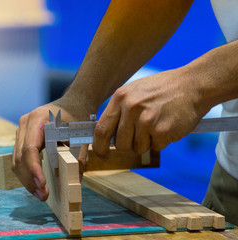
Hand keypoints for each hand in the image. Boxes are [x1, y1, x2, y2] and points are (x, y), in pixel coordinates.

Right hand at [12, 103, 84, 200]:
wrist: (74, 102)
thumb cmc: (78, 115)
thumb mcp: (81, 134)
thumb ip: (78, 157)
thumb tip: (74, 181)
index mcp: (37, 119)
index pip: (30, 148)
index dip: (34, 169)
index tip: (42, 185)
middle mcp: (25, 124)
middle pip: (20, 157)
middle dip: (30, 179)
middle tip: (43, 196)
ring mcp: (21, 130)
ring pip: (16, 160)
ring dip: (27, 179)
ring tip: (41, 194)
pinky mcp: (23, 138)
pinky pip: (19, 158)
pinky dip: (27, 173)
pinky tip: (37, 184)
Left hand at [93, 68, 208, 157]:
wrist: (193, 84)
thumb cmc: (162, 89)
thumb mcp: (134, 92)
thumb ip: (120, 111)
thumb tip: (107, 136)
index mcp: (120, 97)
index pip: (101, 129)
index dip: (99, 146)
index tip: (101, 154)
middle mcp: (131, 108)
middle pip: (120, 144)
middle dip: (129, 144)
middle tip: (143, 133)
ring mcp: (146, 120)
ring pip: (138, 148)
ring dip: (148, 142)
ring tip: (158, 123)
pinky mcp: (162, 131)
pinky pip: (156, 147)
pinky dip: (162, 141)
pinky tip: (168, 124)